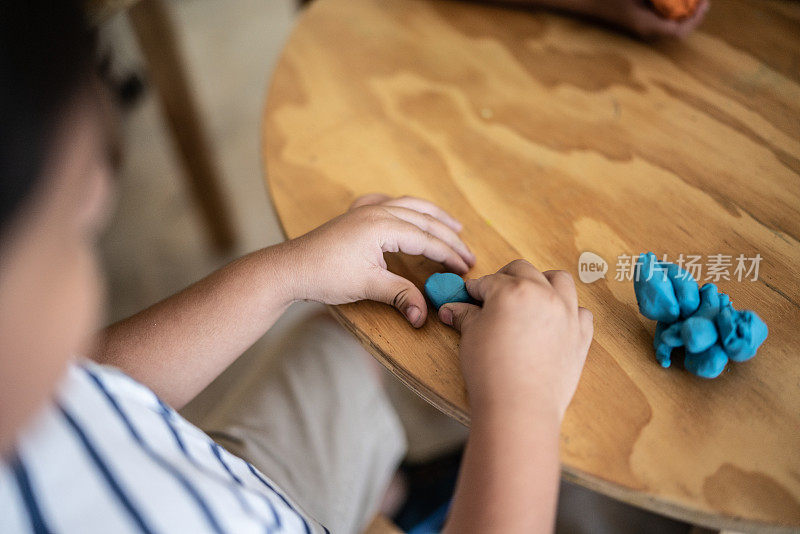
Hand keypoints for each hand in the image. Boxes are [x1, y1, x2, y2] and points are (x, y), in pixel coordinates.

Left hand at [284, 194, 474, 326]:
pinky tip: (409, 210)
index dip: (449, 255)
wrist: (290, 268)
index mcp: (382, 225)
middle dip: (448, 238)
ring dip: (434, 217)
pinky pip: (388, 202)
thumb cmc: (325, 275)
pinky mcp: (356, 215)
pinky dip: (405, 207)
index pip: (426, 239)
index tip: (465, 269)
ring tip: (455, 227)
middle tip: (468, 255)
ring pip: (410, 206)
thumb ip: (400, 296)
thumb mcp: (368, 286)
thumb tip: (424, 316)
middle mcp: (377, 211)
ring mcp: (365, 209)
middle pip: (424, 220)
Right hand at [439, 260, 592, 420]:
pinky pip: (581, 311)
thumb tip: (451, 308)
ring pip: (560, 280)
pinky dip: (569, 311)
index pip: (488, 281)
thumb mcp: (471, 337)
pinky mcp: (581, 335)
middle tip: (493, 294)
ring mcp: (567, 313)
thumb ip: (465, 316)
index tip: (468, 296)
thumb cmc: (491, 370)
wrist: (521, 407)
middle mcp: (543, 294)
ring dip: (543, 282)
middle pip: (523, 270)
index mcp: (512, 290)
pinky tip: (555, 321)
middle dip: (505, 277)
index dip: (474, 289)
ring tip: (530, 296)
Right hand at [596, 0, 709, 38]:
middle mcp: (648, 29)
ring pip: (673, 21)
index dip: (695, 19)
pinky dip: (674, 6)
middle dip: (694, 12)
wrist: (589, 1)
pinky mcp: (644, 18)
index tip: (704, 2)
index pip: (679, 32)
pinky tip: (676, 0)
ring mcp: (646, 25)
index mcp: (647, 26)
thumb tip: (677, 0)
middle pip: (680, 27)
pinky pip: (665, 16)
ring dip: (685, 8)